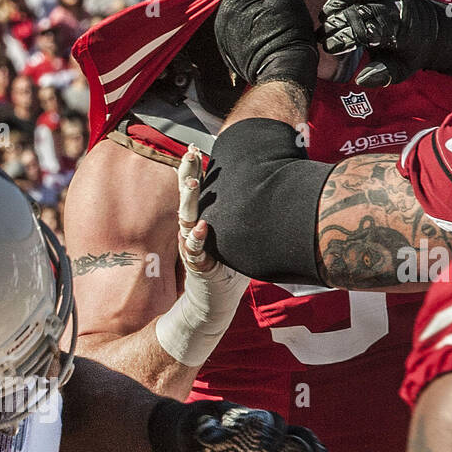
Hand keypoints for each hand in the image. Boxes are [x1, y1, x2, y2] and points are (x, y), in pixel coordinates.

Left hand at [147, 397, 338, 451]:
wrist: (198, 443)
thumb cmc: (198, 428)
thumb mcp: (197, 426)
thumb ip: (206, 429)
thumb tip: (208, 435)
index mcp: (255, 420)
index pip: (274, 423)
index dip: (274, 435)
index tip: (268, 451)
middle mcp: (272, 434)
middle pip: (300, 435)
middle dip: (311, 448)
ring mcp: (280, 450)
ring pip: (309, 450)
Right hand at [154, 145, 249, 366]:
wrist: (214, 304)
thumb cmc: (228, 269)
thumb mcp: (235, 238)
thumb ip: (240, 218)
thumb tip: (265, 191)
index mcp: (200, 221)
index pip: (194, 191)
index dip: (193, 169)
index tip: (193, 147)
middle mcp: (192, 231)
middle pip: (187, 198)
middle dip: (187, 174)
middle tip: (189, 153)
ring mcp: (191, 247)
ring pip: (186, 219)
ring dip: (190, 201)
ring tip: (194, 183)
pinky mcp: (197, 266)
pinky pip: (195, 251)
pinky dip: (197, 239)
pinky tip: (201, 227)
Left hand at [212, 0, 318, 97]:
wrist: (286, 71)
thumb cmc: (286, 34)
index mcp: (230, 5)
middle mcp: (221, 25)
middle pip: (240, 6)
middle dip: (257, 6)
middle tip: (276, 14)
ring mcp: (225, 44)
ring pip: (242, 24)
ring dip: (255, 23)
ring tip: (273, 29)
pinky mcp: (233, 59)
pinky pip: (243, 41)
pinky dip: (253, 40)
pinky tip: (267, 42)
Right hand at [318, 0, 451, 86]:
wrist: (434, 26)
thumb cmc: (412, 52)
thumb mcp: (401, 70)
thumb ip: (381, 75)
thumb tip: (360, 79)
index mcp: (398, 32)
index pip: (364, 31)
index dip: (343, 38)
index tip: (331, 47)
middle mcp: (394, 7)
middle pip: (356, 10)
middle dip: (336, 22)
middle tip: (324, 33)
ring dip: (337, 3)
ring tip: (327, 16)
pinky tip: (337, 1)